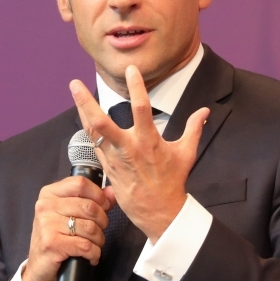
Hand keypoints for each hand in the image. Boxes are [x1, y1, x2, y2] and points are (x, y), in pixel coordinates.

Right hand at [24, 176, 113, 280]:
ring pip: (90, 227)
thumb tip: (113, 192)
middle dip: (102, 222)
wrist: (39, 270)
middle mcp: (45, 206)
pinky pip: (86, 246)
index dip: (98, 196)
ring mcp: (46, 225)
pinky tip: (90, 257)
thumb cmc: (57, 240)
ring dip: (98, 240)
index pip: (80, 183)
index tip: (103, 207)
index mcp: (49, 194)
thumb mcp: (70, 215)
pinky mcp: (52, 244)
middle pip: (89, 206)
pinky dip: (94, 254)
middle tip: (97, 232)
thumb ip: (92, 200)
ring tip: (93, 245)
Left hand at [69, 65, 208, 242]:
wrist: (158, 211)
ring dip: (82, 110)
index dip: (136, 87)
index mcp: (149, 141)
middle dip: (86, 102)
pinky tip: (82, 114)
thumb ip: (193, 128)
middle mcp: (128, 148)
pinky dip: (87, 127)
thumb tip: (205, 111)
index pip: (142, 109)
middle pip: (101, 123)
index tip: (131, 69)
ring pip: (92, 132)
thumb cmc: (172, 181)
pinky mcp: (107, 166)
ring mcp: (114, 158)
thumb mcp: (186, 153)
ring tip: (74, 91)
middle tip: (75, 84)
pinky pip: (93, 143)